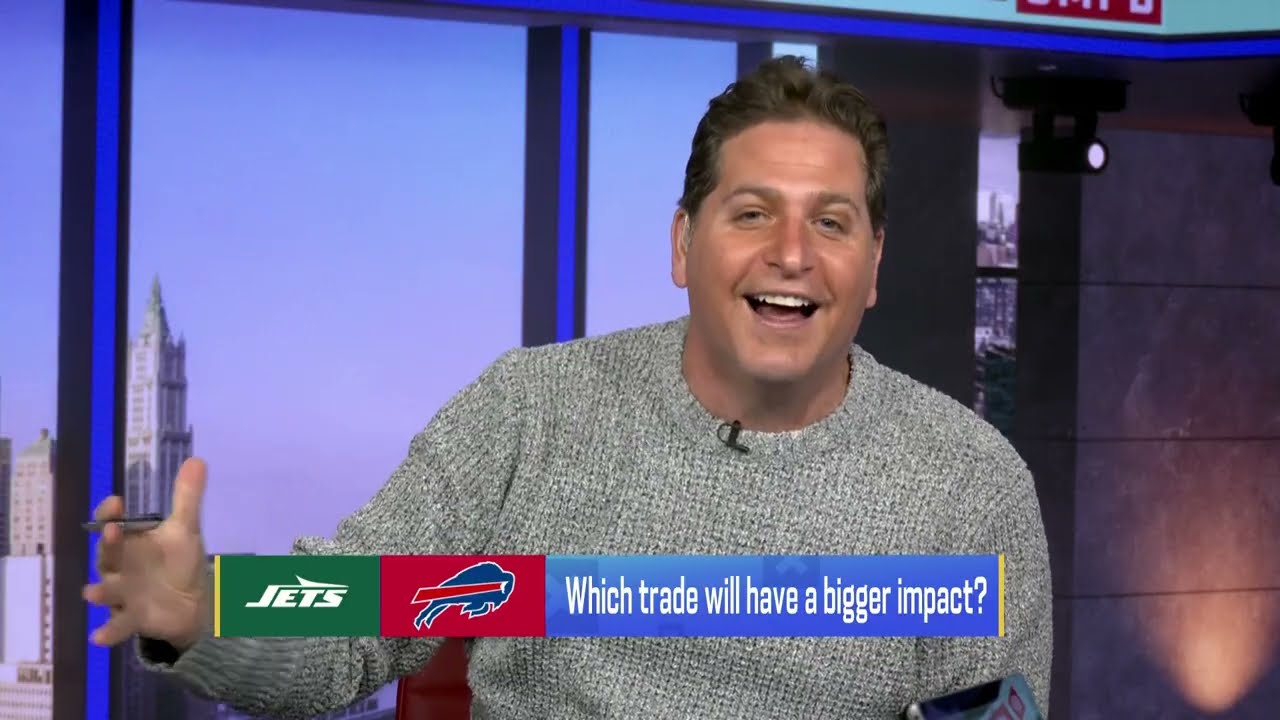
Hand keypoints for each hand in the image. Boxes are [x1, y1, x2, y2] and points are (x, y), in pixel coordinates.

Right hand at [83, 457, 211, 652]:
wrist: (190, 602)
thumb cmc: (178, 562)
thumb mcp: (185, 530)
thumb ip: (187, 497)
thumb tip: (197, 459)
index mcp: (131, 543)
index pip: (114, 524)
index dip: (111, 514)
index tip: (116, 502)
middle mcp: (120, 567)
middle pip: (107, 555)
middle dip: (108, 546)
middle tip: (112, 533)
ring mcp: (123, 594)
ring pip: (106, 591)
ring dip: (100, 591)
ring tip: (93, 593)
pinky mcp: (131, 618)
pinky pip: (116, 626)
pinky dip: (108, 631)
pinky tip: (99, 638)